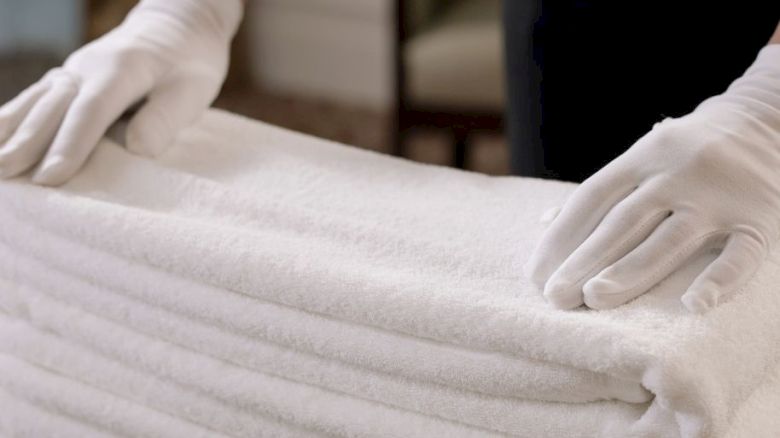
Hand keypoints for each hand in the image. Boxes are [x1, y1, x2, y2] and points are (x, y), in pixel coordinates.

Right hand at [0, 0, 242, 185]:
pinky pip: (33, 100)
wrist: (177, 27)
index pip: (91, 110)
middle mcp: (88, 68)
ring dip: (11, 132)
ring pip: (35, 102)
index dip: (71, 144)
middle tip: (4, 175)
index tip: (52, 177)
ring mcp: (72, 72)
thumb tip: (135, 148)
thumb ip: (167, 117)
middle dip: (28, 143)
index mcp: (122, 69)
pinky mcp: (67, 81)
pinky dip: (11, 119)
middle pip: (53, 108)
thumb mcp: (195, 88)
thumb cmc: (190, 62)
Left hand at [525, 46, 779, 312]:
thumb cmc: (685, 151)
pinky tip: (693, 306)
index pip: (592, 199)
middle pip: (623, 222)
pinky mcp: (758, 219)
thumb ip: (598, 192)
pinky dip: (718, 280)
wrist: (766, 121)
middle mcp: (675, 174)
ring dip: (631, 271)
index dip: (561, 237)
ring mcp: (717, 197)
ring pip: (670, 239)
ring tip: (594, 300)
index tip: (537, 274)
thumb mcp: (641, 157)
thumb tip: (544, 221)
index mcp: (642, 157)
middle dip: (585, 260)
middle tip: (555, 297)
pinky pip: (740, 254)